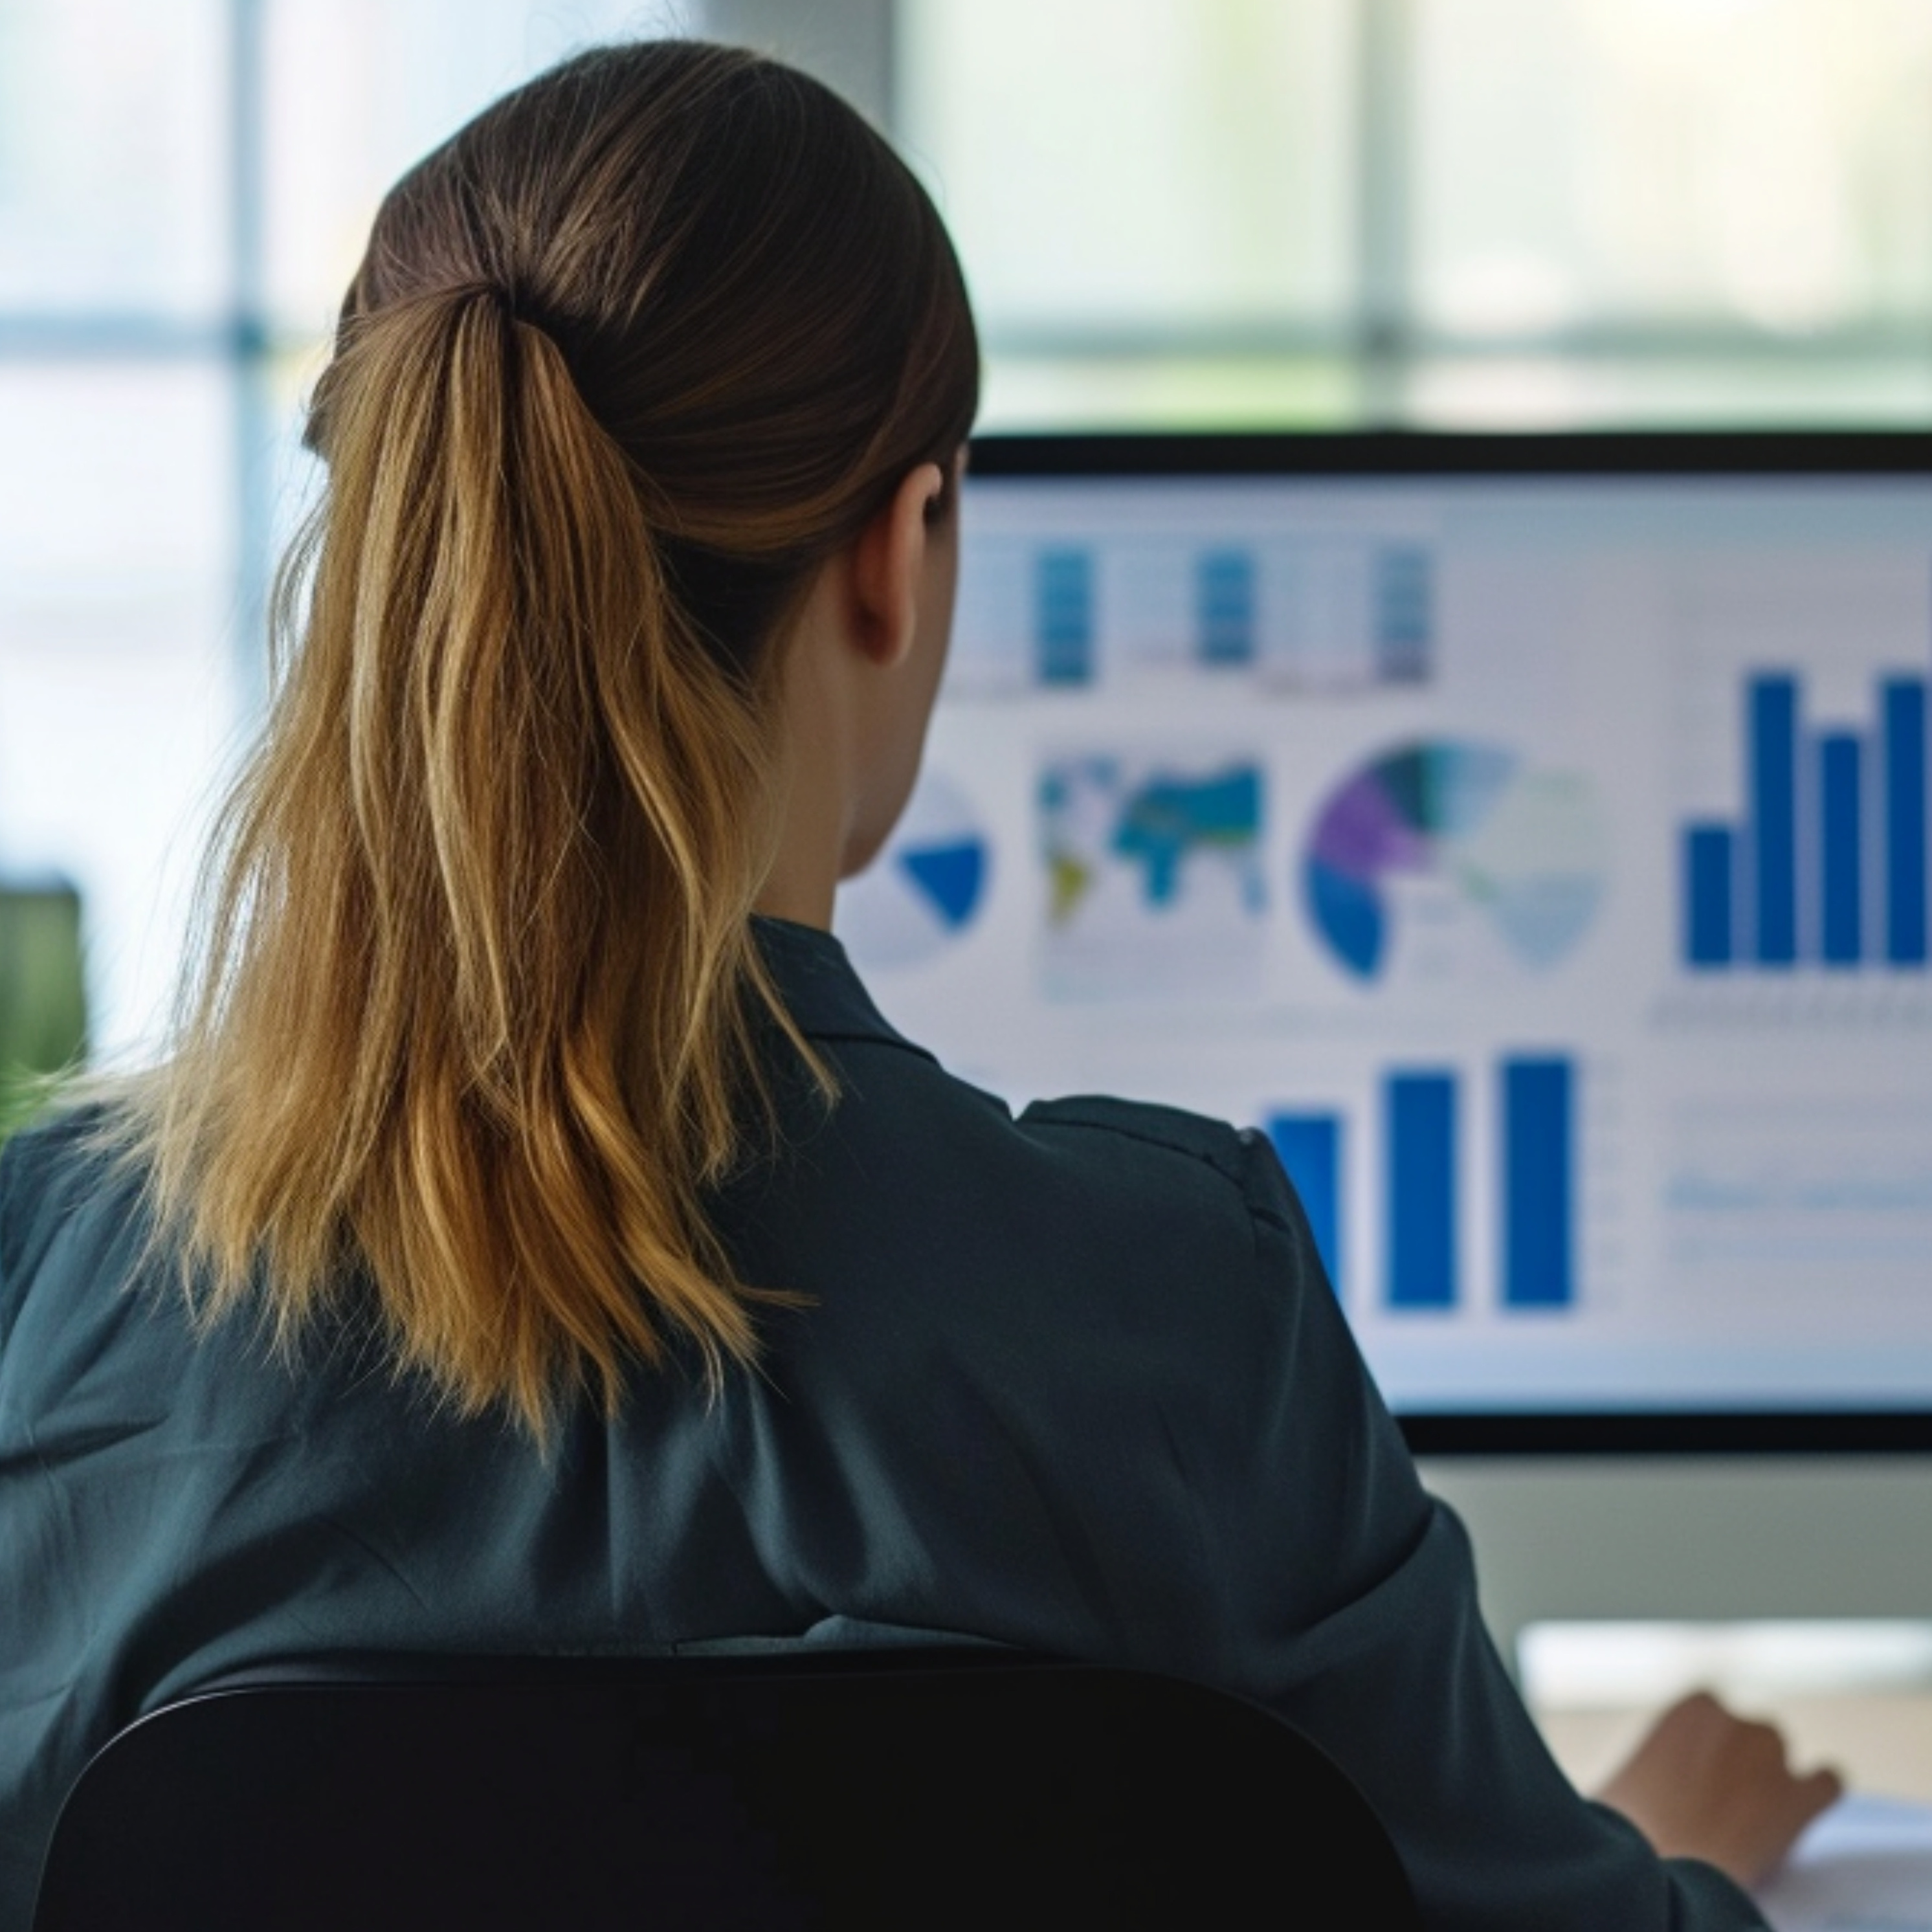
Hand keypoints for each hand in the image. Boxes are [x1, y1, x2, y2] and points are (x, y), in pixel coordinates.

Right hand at [1593, 1689, 1842, 1888]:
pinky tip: (1797, 1815)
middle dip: (1736, 1764)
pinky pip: (1826, 1782)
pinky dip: (1814, 1795)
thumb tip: (1643, 1790)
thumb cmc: (1629, 1827)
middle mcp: (1736, 1720)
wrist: (1664, 1868)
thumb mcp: (1621, 1781)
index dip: (1703, 1749)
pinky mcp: (1800, 1797)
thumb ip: (1647, 1769)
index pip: (1709, 1712)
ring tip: (1750, 1819)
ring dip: (1768, 1779)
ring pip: (1779, 1755)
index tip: (1692, 1780)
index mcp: (1693, 1708)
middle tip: (1717, 1807)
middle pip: (1747, 1736)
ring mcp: (1772, 1756)